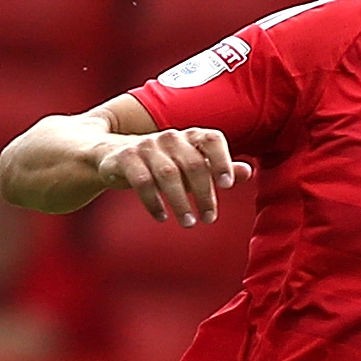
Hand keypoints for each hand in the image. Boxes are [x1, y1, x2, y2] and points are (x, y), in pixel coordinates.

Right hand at [98, 126, 250, 226]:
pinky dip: (154, 202)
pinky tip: (162, 217)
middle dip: (204, 194)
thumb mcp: (192, 165)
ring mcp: (146, 146)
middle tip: (209, 218)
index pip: (212, 139)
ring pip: (168, 174)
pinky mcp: (126, 158)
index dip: (221, 160)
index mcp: (190, 137)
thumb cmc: (164, 162)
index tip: (227, 185)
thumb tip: (248, 171)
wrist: (112, 154)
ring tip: (189, 223)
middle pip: (193, 164)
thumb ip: (220, 168)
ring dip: (180, 202)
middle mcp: (170, 137)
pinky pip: (142, 182)